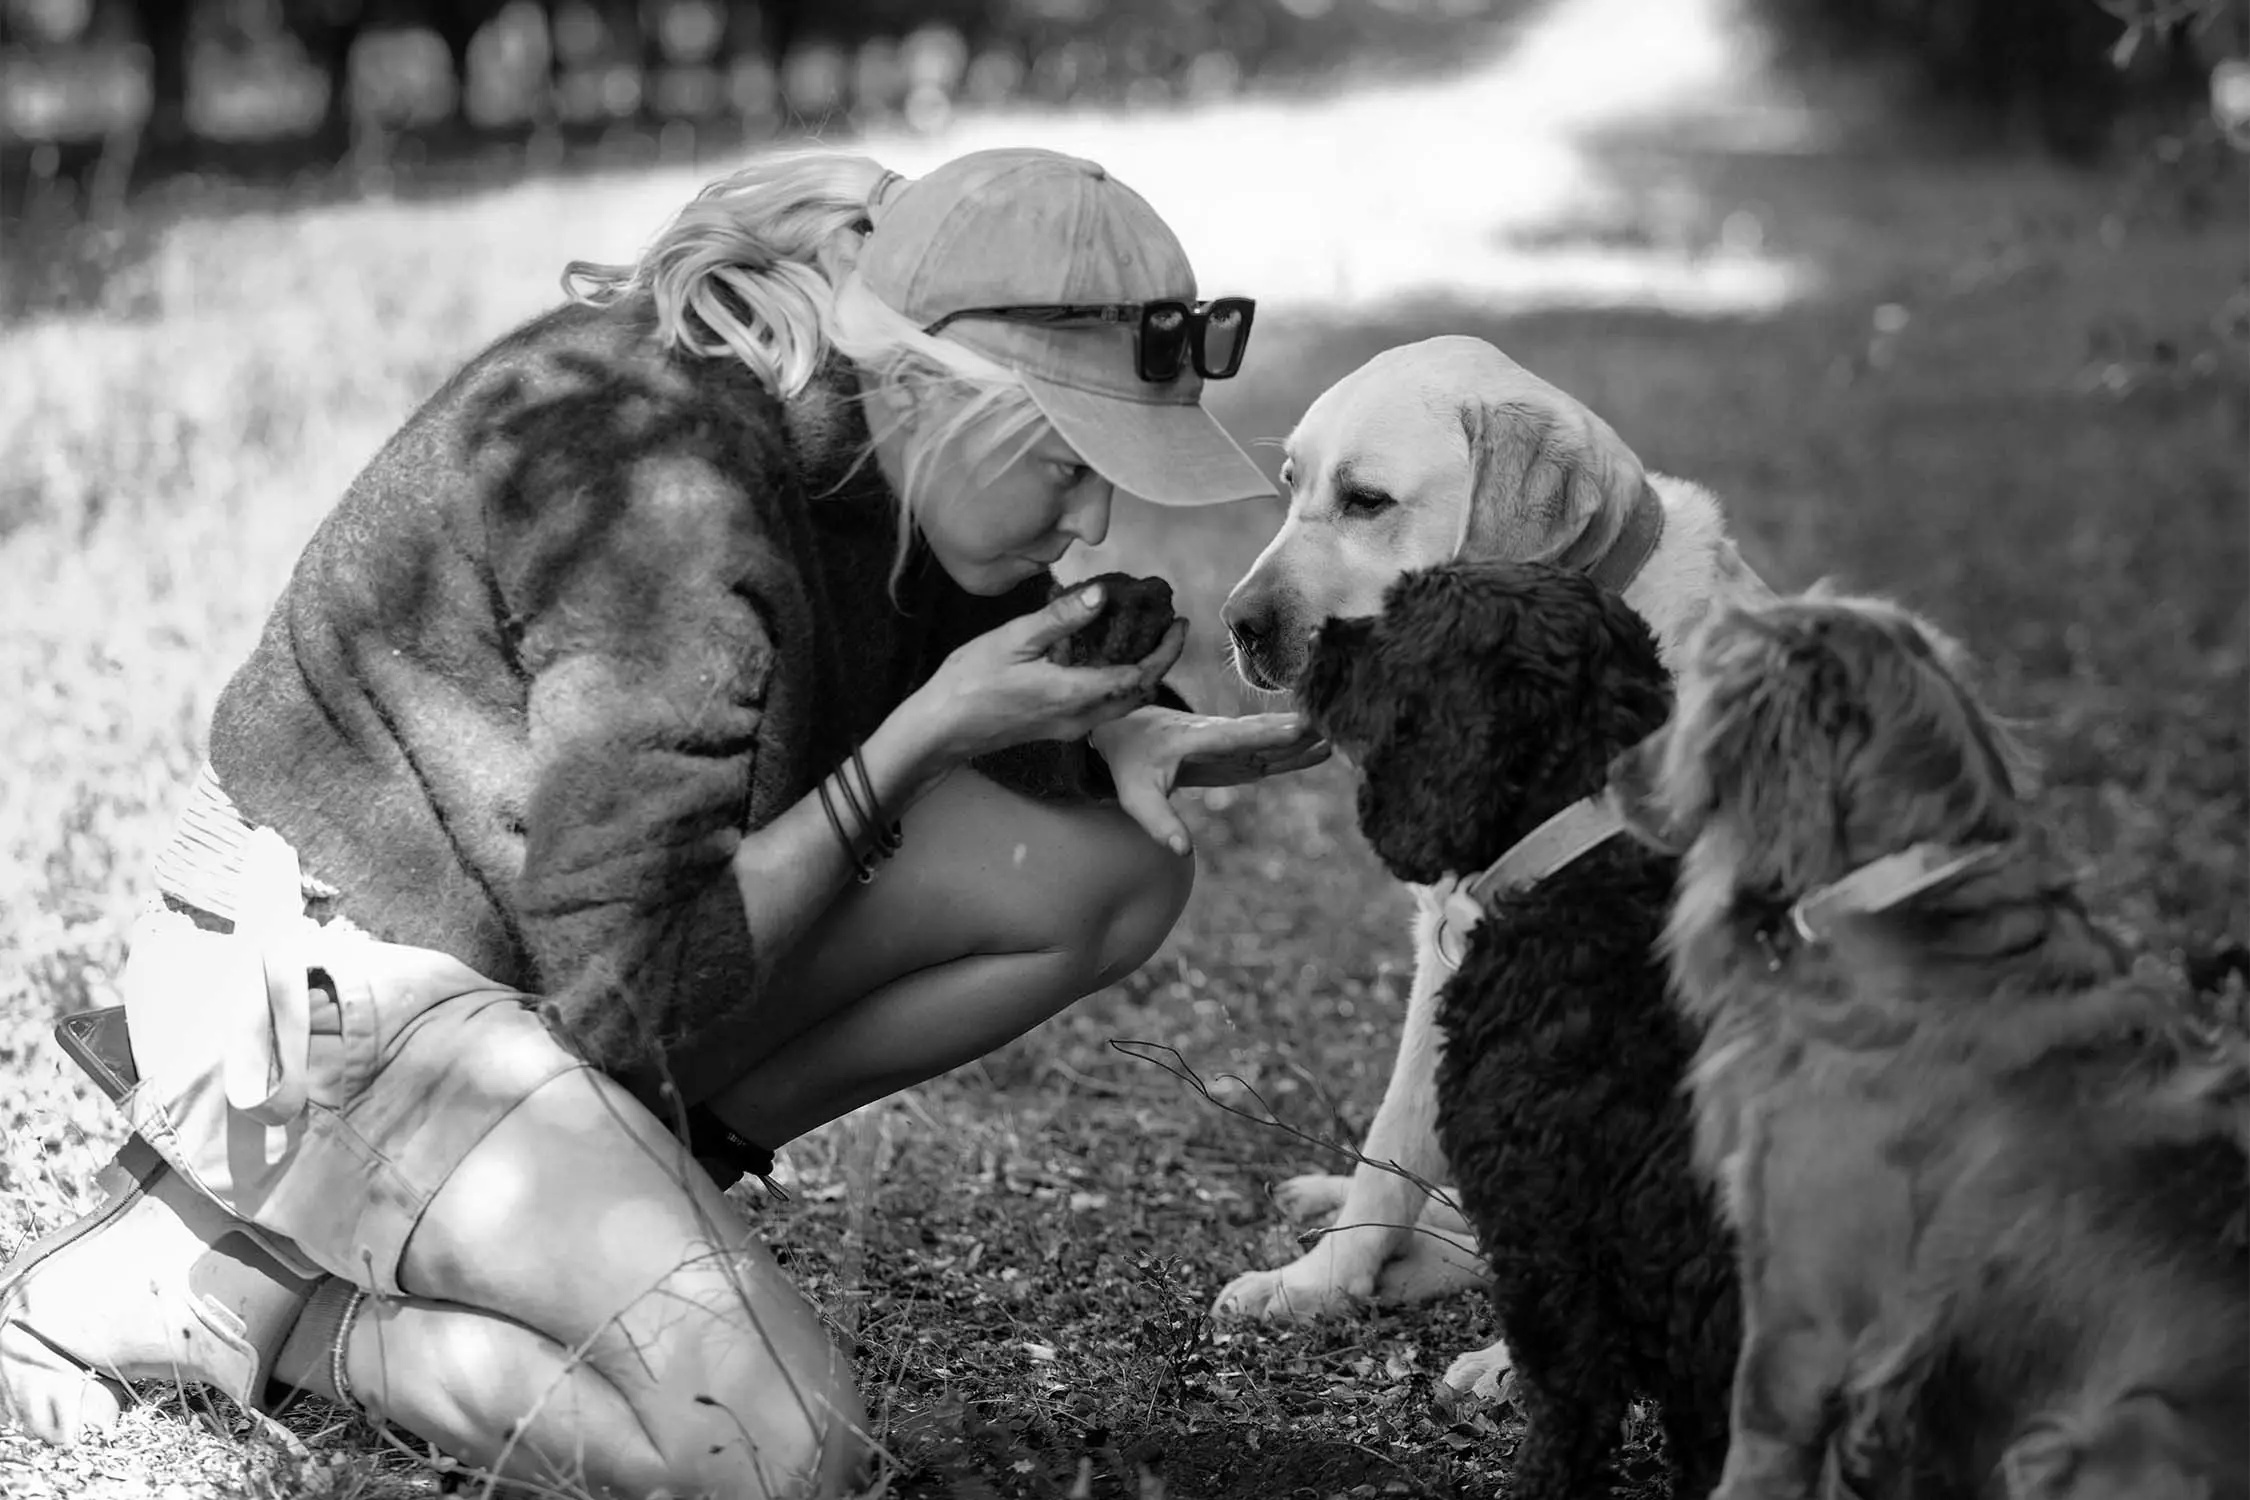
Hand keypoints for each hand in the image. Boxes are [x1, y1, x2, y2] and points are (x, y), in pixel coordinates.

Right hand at [908, 580, 1188, 765]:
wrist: (941, 729)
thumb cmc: (970, 682)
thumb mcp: (1013, 639)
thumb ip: (1060, 617)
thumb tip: (1103, 595)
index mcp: (1074, 694)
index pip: (1139, 675)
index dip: (1165, 650)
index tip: (1178, 622)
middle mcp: (1080, 718)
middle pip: (1139, 693)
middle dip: (1162, 662)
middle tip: (1173, 628)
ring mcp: (1070, 727)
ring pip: (1123, 705)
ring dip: (1142, 674)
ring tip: (1149, 640)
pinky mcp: (1058, 728)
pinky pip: (1103, 708)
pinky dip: (1118, 683)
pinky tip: (1109, 659)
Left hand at [1088, 706, 1330, 853]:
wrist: (1128, 730)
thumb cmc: (1131, 763)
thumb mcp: (1135, 796)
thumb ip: (1158, 823)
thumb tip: (1183, 852)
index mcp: (1193, 739)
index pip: (1233, 737)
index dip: (1267, 733)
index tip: (1301, 726)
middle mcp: (1217, 734)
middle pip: (1261, 733)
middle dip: (1295, 731)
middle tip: (1332, 726)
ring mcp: (1229, 741)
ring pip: (1270, 739)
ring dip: (1302, 738)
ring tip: (1340, 735)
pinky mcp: (1235, 751)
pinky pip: (1269, 750)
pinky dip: (1294, 748)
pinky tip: (1322, 747)